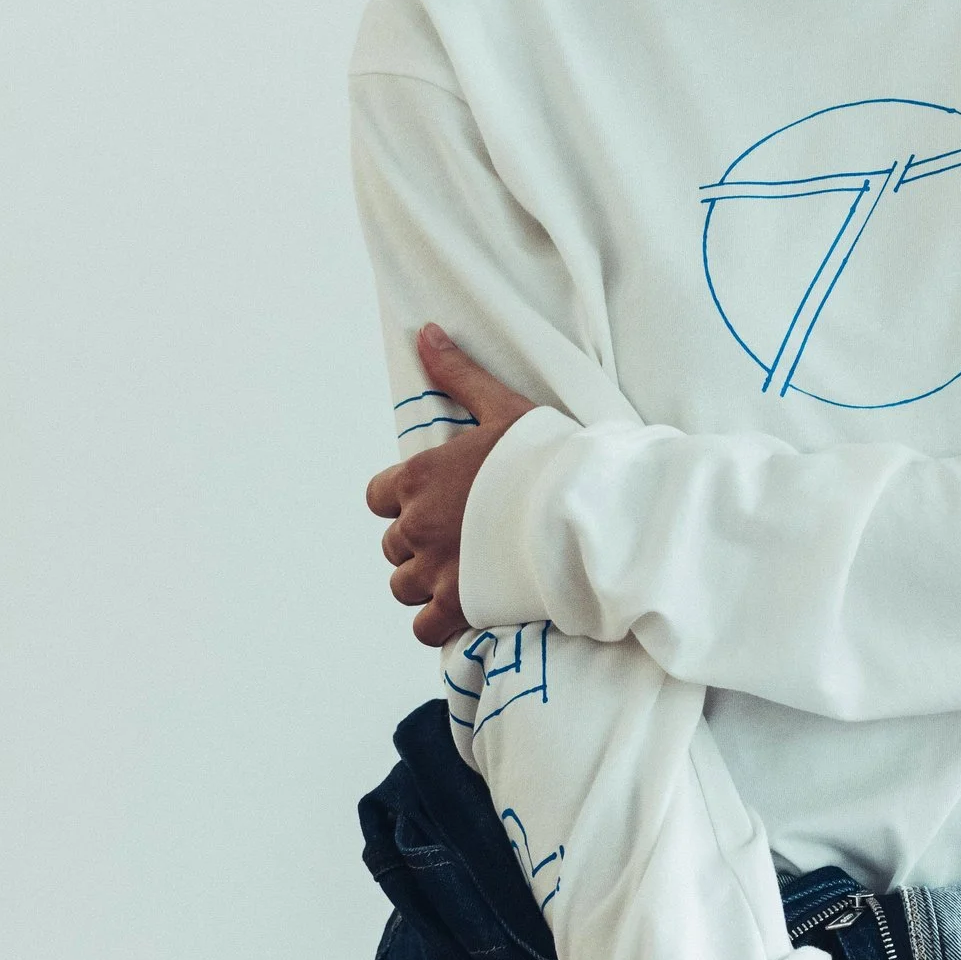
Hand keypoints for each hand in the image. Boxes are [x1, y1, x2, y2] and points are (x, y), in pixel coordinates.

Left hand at [364, 323, 537, 646]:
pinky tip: (464, 611)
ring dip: (426, 584)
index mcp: (419, 476)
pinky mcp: (458, 606)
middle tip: (461, 542)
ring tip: (464, 577)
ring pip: (403, 586)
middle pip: (392, 545)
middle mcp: (416, 523)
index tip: (437, 505)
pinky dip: (438, 624)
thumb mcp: (503, 407)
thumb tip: (424, 331)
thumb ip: (458, 374)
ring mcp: (434, 568)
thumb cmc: (548, 455)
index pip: (378, 497)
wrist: (582, 510)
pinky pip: (423, 628)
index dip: (404, 503)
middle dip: (419, 545)